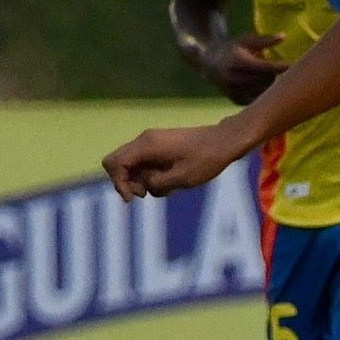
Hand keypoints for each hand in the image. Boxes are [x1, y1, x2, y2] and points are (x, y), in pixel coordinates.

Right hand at [103, 122, 246, 199]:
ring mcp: (151, 141)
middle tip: (146, 194)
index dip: (118, 183)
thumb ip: (156, 184)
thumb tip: (143, 186)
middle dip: (125, 182)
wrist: (224, 141)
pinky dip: (149, 174)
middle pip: (117, 161)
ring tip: (164, 188)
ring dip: (139, 180)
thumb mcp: (181, 178)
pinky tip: (168, 182)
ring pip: (130, 163)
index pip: (115, 163)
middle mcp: (145, 140)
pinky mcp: (159, 145)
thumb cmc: (206, 160)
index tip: (134, 199)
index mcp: (147, 145)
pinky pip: (143, 162)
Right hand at [194, 32, 284, 104]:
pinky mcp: (237, 101)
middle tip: (267, 66)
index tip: (294, 66)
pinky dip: (262, 91)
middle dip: (272, 72)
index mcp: (238, 62)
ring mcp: (234, 91)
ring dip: (268, 82)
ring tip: (258, 73)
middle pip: (268, 79)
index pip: (265, 67)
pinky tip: (255, 83)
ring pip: (265, 90)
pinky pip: (259, 99)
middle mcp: (234, 78)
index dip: (281, 67)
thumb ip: (265, 40)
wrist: (210, 64)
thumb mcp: (246, 41)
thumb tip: (283, 36)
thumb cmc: (233, 49)